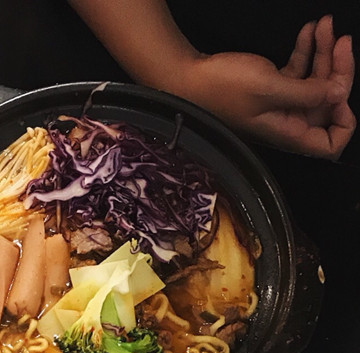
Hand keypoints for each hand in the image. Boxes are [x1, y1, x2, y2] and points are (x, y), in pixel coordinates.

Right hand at [181, 16, 354, 158]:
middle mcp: (288, 123)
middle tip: (341, 41)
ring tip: (324, 26)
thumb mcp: (271, 88)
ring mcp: (281, 106)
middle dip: (338, 70)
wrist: (190, 78)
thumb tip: (339, 93)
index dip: (344, 121)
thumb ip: (308, 93)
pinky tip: (308, 32)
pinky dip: (307, 51)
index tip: (342, 91)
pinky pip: (300, 71)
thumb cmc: (222, 89)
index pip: (330, 144)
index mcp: (289, 133)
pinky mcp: (272, 88)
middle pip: (329, 103)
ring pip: (316, 82)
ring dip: (324, 53)